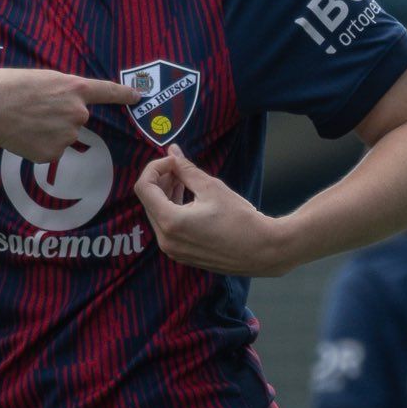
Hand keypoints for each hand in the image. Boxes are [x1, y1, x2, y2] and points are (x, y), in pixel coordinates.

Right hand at [0, 70, 139, 162]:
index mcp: (75, 88)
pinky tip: (24, 136)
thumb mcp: (44, 79)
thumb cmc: (12, 88)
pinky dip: (39, 146)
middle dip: (60, 117)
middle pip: (76, 119)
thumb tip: (72, 109)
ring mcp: (67, 135)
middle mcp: (78, 113)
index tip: (138, 96)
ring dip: (48, 132)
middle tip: (35, 110)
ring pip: (63, 137)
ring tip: (26, 122)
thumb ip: (64, 92)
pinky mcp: (53, 154)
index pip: (107, 91)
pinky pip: (51, 151)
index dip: (124, 94)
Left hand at [135, 144, 289, 274]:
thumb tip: (172, 152)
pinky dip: (172, 210)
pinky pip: (167, 228)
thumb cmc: (240, 219)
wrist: (263, 251)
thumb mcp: (211, 188)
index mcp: (170, 222)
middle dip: (160, 180)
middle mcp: (166, 240)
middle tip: (179, 167)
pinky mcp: (182, 255)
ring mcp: (173, 251)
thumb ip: (186, 169)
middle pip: (148, 201)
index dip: (154, 168)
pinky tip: (189, 199)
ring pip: (157, 214)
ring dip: (166, 194)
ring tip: (184, 180)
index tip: (172, 161)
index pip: (143, 188)